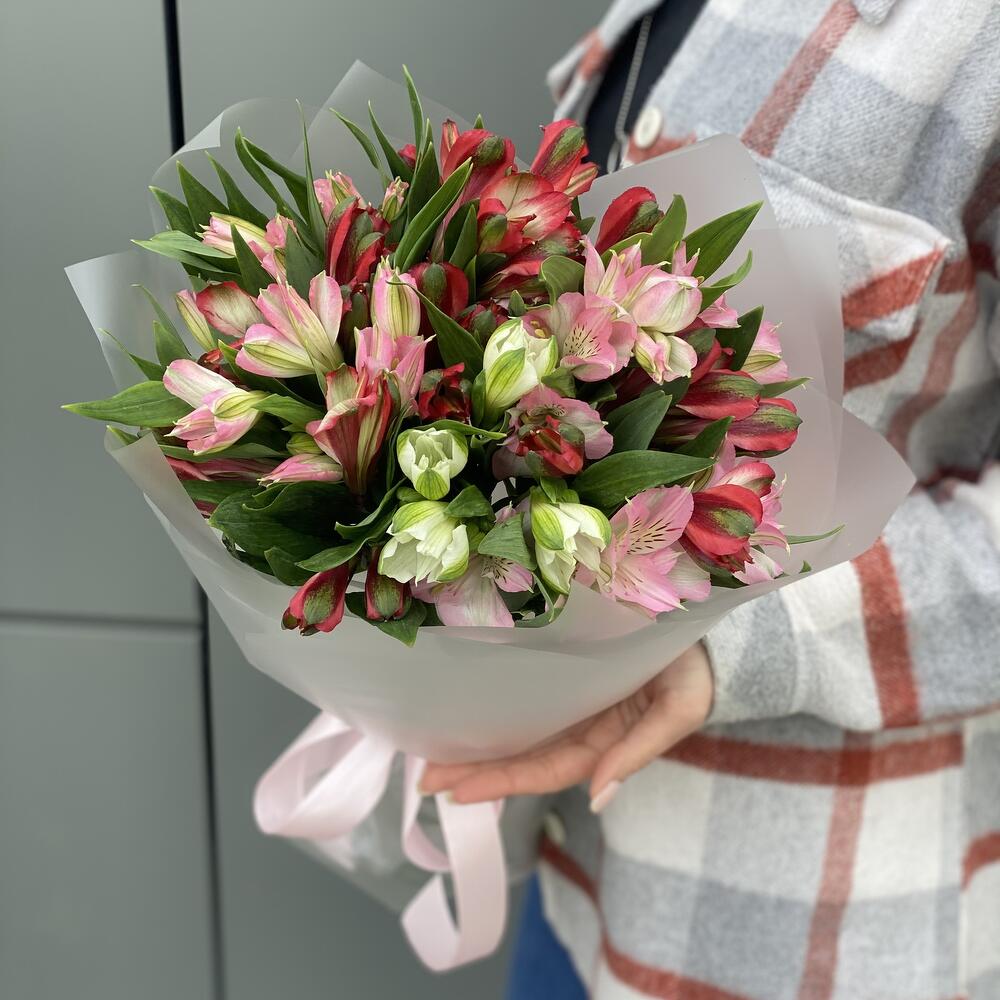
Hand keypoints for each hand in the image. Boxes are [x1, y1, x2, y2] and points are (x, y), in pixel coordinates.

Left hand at [420, 642, 713, 812]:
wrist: (707, 630)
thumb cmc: (697, 670)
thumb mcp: (679, 711)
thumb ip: (640, 750)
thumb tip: (599, 795)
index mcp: (604, 741)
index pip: (545, 770)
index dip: (502, 783)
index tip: (457, 791)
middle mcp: (581, 724)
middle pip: (522, 754)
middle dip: (476, 769)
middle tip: (424, 778)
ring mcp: (572, 696)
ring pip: (518, 726)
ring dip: (477, 741)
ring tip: (429, 751)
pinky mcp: (568, 664)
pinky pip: (526, 692)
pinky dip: (496, 705)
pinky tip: (463, 709)